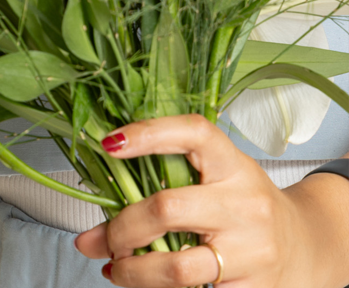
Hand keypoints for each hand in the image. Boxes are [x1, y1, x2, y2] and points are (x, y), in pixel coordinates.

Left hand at [73, 115, 348, 286]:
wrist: (306, 246)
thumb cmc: (245, 204)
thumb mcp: (220, 177)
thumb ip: (170, 177)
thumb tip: (100, 193)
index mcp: (232, 164)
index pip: (192, 133)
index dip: (148, 133)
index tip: (109, 143)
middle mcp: (243, 204)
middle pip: (167, 208)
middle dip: (122, 228)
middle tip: (101, 239)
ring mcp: (250, 250)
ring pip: (178, 268)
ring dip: (134, 272)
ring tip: (113, 270)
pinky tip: (142, 284)